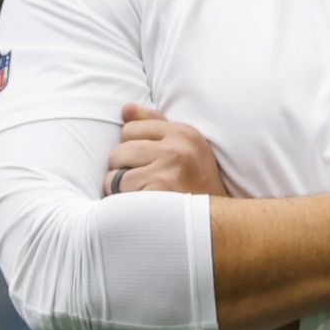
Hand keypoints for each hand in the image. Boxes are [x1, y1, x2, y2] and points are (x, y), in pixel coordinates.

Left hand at [104, 102, 231, 196]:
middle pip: (119, 151)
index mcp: (183, 132)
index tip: (148, 162)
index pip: (130, 129)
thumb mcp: (185, 146)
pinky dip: (123, 205)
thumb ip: (154, 124)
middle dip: (123, 169)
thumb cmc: (196, 182)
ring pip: (114, 176)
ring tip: (142, 195)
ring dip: (121, 189)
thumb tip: (125, 108)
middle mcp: (176, 149)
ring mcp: (167, 172)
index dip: (133, 148)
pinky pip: (119, 195)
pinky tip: (141, 208)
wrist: (215, 221)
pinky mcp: (156, 196)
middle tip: (144, 182)